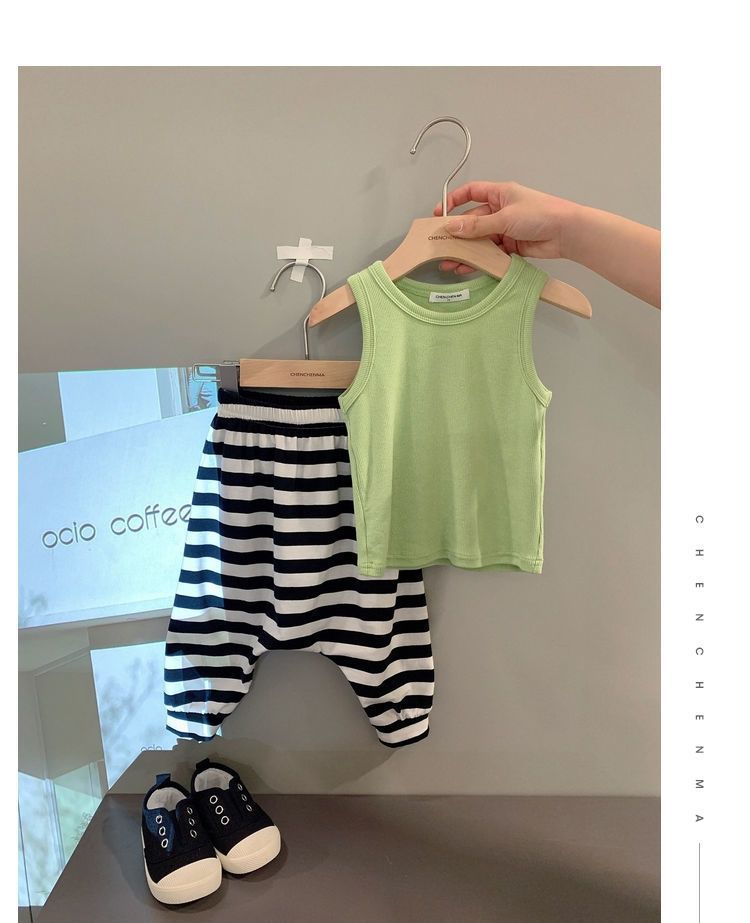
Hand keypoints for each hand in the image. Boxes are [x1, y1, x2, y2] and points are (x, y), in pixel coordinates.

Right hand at [432, 180, 576, 273]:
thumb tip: (453, 227)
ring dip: (466, 251)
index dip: (455, 200)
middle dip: (457, 234)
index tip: (440, 213)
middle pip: (473, 221)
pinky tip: (468, 268)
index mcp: (500, 194)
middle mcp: (501, 210)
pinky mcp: (511, 247)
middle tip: (441, 246)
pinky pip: (491, 253)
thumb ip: (477, 225)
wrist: (567, 233)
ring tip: (450, 263)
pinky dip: (480, 260)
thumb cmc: (541, 214)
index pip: (472, 193)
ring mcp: (506, 229)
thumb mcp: (505, 218)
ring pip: (480, 240)